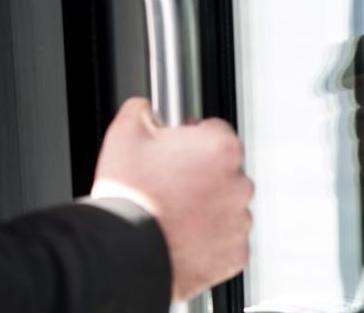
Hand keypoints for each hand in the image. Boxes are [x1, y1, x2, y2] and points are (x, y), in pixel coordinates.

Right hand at [91, 98, 252, 302]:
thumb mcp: (124, 133)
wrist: (125, 251)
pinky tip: (181, 234)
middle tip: (168, 183)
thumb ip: (142, 110)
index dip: (189, 138)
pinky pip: (226, 240)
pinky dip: (209, 238)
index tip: (174, 150)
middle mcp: (239, 183)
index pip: (215, 130)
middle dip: (200, 173)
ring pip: (226, 205)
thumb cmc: (129, 196)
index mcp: (220, 148)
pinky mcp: (235, 254)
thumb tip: (146, 108)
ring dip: (206, 206)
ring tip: (172, 212)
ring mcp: (239, 221)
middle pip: (224, 169)